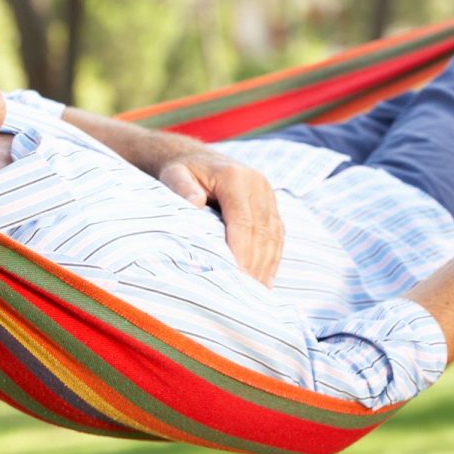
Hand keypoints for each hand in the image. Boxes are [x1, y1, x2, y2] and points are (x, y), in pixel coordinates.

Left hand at [159, 150, 284, 286]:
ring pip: (274, 234)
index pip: (243, 220)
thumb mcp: (175, 175)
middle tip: (247, 294)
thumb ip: (182, 188)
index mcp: (234, 177)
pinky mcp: (272, 203)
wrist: (198, 159)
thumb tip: (194, 203)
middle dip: (255, 264)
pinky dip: (273, 257)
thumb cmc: (183, 172)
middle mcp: (257, 183)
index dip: (242, 251)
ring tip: (258, 293)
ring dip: (267, 265)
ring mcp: (268, 193)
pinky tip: (267, 280)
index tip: (237, 277)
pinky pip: (278, 233)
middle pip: (261, 231)